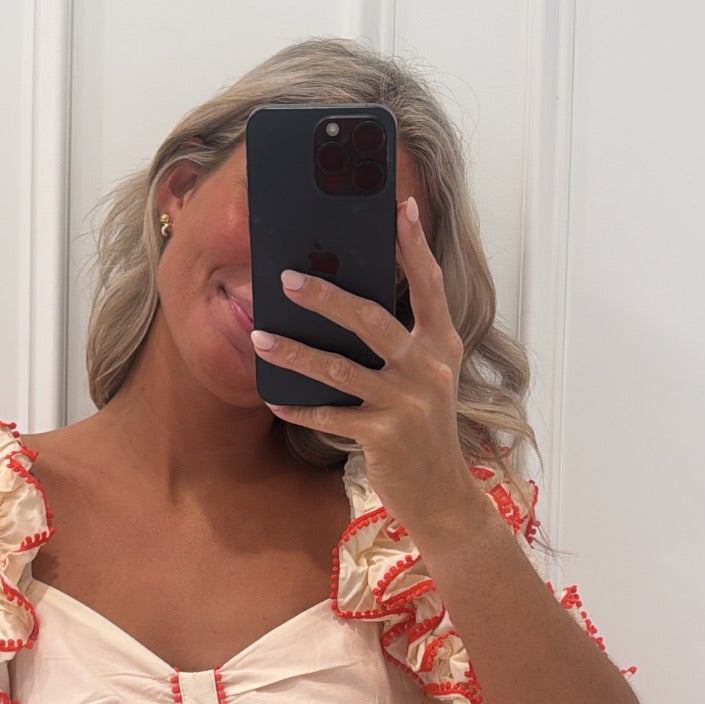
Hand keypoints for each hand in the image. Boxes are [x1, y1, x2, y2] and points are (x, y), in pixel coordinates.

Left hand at [250, 194, 475, 536]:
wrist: (444, 496)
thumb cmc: (425, 428)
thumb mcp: (426, 379)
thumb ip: (402, 344)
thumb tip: (347, 305)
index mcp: (442, 345)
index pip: (430, 285)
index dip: (416, 246)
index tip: (402, 207)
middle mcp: (429, 368)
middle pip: (371, 319)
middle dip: (325, 296)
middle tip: (286, 277)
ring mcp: (407, 402)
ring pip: (339, 368)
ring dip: (295, 351)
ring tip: (260, 335)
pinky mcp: (384, 435)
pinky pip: (329, 415)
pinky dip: (298, 405)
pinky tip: (273, 395)